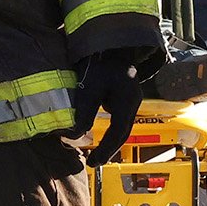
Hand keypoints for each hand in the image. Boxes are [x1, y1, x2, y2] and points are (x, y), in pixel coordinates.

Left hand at [71, 50, 151, 164]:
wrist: (109, 43)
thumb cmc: (100, 61)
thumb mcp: (90, 87)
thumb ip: (84, 112)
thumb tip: (73, 135)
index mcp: (127, 100)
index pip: (118, 131)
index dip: (106, 149)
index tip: (94, 161)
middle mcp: (133, 102)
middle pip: (123, 133)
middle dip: (108, 149)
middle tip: (93, 162)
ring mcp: (130, 99)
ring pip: (122, 127)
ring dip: (109, 142)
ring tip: (95, 154)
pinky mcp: (124, 97)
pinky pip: (118, 119)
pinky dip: (109, 131)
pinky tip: (97, 134)